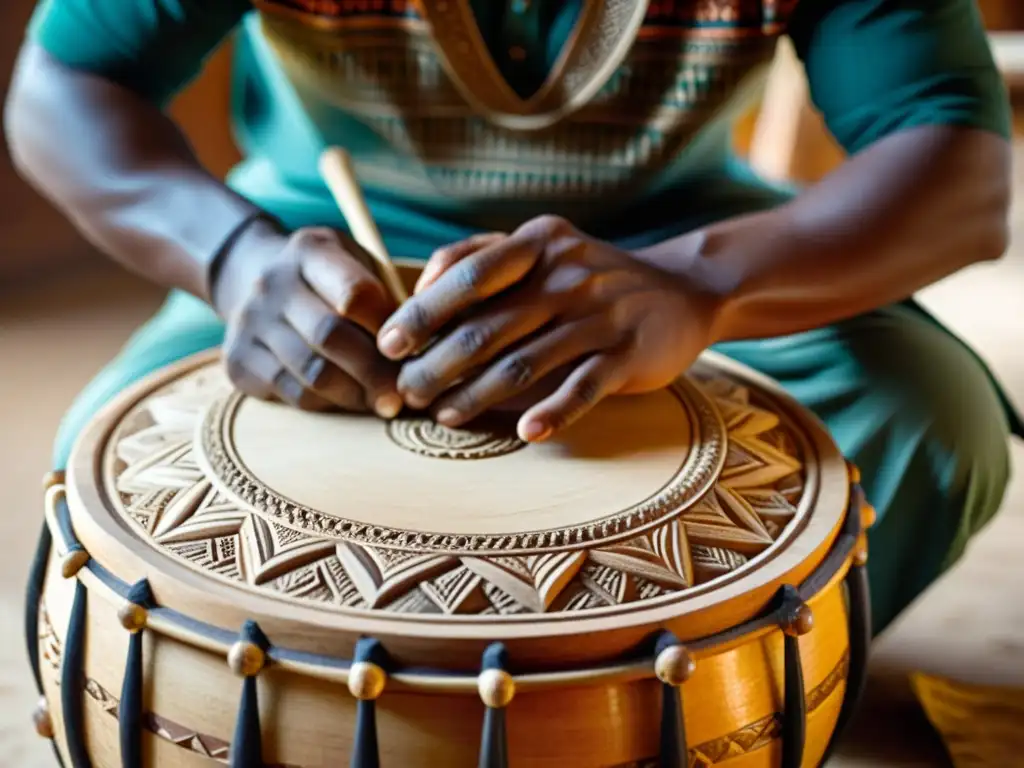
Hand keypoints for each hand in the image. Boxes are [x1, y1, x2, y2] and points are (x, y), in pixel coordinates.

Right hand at [213, 224, 402, 416]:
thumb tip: (422, 346)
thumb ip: (385, 292)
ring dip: (356, 395)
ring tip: (382, 403)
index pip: (353, 293)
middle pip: (331, 337)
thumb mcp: (355, 261)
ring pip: (313, 373)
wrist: (248, 275)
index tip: (411, 348)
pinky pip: (294, 394)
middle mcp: (272, 284)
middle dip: (375, 372)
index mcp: (309, 251)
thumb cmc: (326, 276)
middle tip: (402, 394)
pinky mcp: (238, 361)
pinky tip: (349, 400)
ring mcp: (249, 323)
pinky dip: (329, 404)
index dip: (387, 327)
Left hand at [376, 216, 724, 440]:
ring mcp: (602, 314)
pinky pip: (584, 386)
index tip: (387, 345)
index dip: (422, 312)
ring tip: (445, 417)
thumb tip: (421, 283)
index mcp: (538, 244)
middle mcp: (568, 274)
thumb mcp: (543, 247)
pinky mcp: (630, 353)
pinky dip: (555, 412)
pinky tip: (526, 434)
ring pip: (526, 362)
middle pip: (488, 326)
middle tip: (405, 394)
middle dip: (438, 364)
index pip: (468, 275)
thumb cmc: (592, 275)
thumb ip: (482, 255)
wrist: (684, 289)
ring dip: (479, 395)